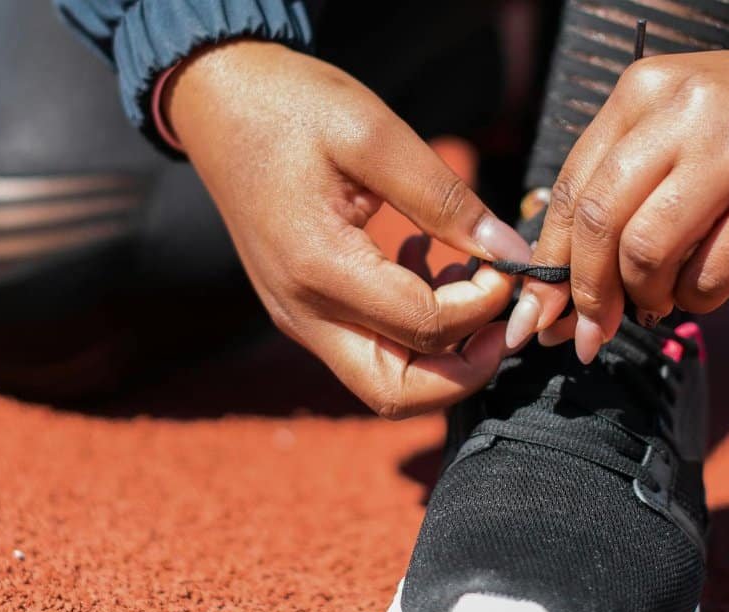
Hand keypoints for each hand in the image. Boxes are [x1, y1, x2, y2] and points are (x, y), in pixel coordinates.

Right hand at [166, 40, 531, 417]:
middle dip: (465, 371)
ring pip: (383, 381)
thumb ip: (445, 199)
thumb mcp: (374, 134)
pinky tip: (426, 265)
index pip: (425, 327)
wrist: (215, 100)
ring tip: (469, 282)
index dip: (483, 305)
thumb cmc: (290, 105)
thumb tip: (512, 253)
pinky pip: (367, 348)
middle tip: (500, 319)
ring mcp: (298, 316)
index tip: (506, 260)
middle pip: (398, 394)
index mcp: (319, 267)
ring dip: (440, 354)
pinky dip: (411, 331)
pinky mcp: (302, 308)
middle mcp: (303, 311)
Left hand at [507, 11, 728, 361]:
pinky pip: (708, 280)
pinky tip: (707, 285)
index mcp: (646, 91)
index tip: (535, 312)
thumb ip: (628, 177)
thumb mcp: (688, 118)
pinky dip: (695, 298)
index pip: (571, 187)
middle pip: (597, 223)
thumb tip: (563, 274)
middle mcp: (685, 117)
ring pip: (645, 254)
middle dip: (582, 294)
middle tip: (586, 333)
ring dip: (642, 297)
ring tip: (659, 300)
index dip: (547, 261)